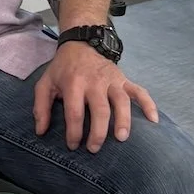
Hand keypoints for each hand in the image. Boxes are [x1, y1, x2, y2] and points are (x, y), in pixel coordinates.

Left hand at [34, 42, 158, 152]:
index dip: (74, 132)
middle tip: (94, 149)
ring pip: (121, 102)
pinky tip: (153, 120)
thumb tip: (40, 132)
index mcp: (73, 84)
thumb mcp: (44, 84)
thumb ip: (40, 108)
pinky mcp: (124, 79)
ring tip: (122, 139)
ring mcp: (112, 80)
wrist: (80, 44)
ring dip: (123, 120)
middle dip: (98, 132)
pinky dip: (149, 105)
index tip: (73, 145)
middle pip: (100, 110)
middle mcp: (95, 82)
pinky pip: (140, 92)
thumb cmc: (62, 69)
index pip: (75, 112)